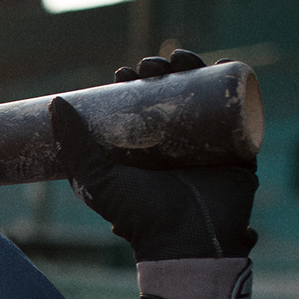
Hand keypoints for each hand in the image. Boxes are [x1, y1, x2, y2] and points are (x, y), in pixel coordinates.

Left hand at [50, 50, 257, 262]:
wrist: (182, 240)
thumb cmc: (136, 215)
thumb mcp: (97, 178)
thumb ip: (75, 146)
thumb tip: (57, 103)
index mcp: (145, 151)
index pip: (139, 108)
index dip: (133, 85)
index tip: (122, 73)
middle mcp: (176, 146)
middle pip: (172, 97)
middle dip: (162, 73)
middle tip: (149, 64)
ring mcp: (208, 147)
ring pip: (204, 98)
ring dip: (193, 70)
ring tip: (179, 58)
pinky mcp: (236, 150)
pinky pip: (241, 113)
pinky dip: (236, 85)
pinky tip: (224, 63)